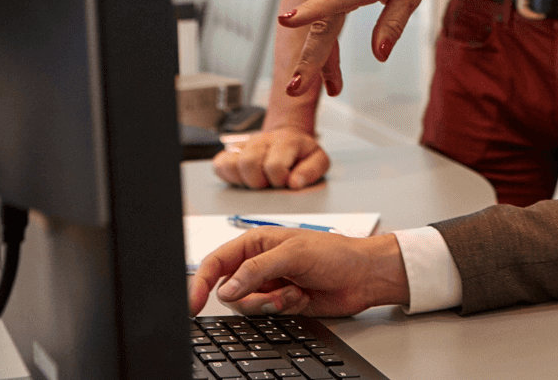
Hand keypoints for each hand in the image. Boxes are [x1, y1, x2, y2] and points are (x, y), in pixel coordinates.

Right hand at [188, 227, 408, 316]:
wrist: (363, 276)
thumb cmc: (336, 253)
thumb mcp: (294, 254)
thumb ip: (257, 270)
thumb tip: (225, 288)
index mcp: (257, 242)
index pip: (217, 261)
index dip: (201, 282)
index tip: (194, 304)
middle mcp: (259, 263)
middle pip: (228, 289)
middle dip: (251, 296)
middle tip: (275, 293)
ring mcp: (269, 284)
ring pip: (245, 306)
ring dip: (269, 303)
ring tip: (294, 292)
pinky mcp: (279, 303)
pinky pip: (264, 315)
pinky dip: (281, 309)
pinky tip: (300, 298)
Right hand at [212, 128, 329, 189]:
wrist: (289, 137)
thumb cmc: (301, 153)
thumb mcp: (318, 159)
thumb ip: (312, 171)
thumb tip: (295, 183)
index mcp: (286, 140)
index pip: (274, 165)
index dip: (279, 180)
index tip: (286, 181)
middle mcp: (263, 139)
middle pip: (248, 164)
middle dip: (259, 182)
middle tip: (269, 183)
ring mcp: (246, 144)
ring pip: (232, 165)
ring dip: (244, 180)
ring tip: (258, 180)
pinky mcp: (232, 150)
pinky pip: (220, 164)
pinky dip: (229, 176)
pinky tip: (244, 178)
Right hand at [280, 0, 434, 98]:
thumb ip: (393, 23)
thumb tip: (380, 54)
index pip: (334, 0)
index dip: (311, 13)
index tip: (288, 21)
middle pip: (321, 25)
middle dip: (309, 60)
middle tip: (295, 90)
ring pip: (322, 23)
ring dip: (325, 55)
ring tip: (334, 87)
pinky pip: (323, 11)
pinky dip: (326, 36)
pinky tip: (332, 59)